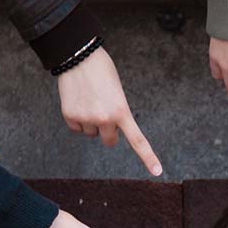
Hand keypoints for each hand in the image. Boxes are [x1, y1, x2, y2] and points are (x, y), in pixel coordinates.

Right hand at [58, 49, 161, 176]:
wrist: (78, 55)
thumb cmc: (101, 70)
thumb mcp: (117, 91)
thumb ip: (117, 111)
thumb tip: (109, 128)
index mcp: (122, 111)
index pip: (137, 140)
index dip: (148, 157)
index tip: (157, 172)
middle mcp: (104, 119)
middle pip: (109, 141)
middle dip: (108, 133)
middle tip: (104, 115)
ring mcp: (86, 119)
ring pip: (91, 133)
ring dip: (91, 123)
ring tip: (89, 100)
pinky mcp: (70, 116)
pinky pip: (76, 128)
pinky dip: (77, 119)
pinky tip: (77, 101)